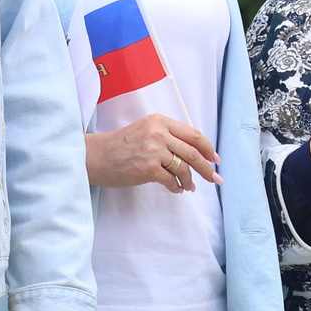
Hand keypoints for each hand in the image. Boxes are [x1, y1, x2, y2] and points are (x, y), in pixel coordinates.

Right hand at [87, 112, 219, 191]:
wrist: (95, 156)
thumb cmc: (120, 146)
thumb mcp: (145, 131)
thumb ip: (168, 137)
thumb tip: (195, 154)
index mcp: (160, 121)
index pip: (194, 134)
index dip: (209, 148)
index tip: (215, 159)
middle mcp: (159, 133)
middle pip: (194, 152)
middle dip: (207, 168)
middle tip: (214, 178)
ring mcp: (154, 150)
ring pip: (185, 168)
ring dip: (190, 180)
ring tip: (189, 187)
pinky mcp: (148, 168)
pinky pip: (172, 181)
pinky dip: (177, 187)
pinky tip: (176, 189)